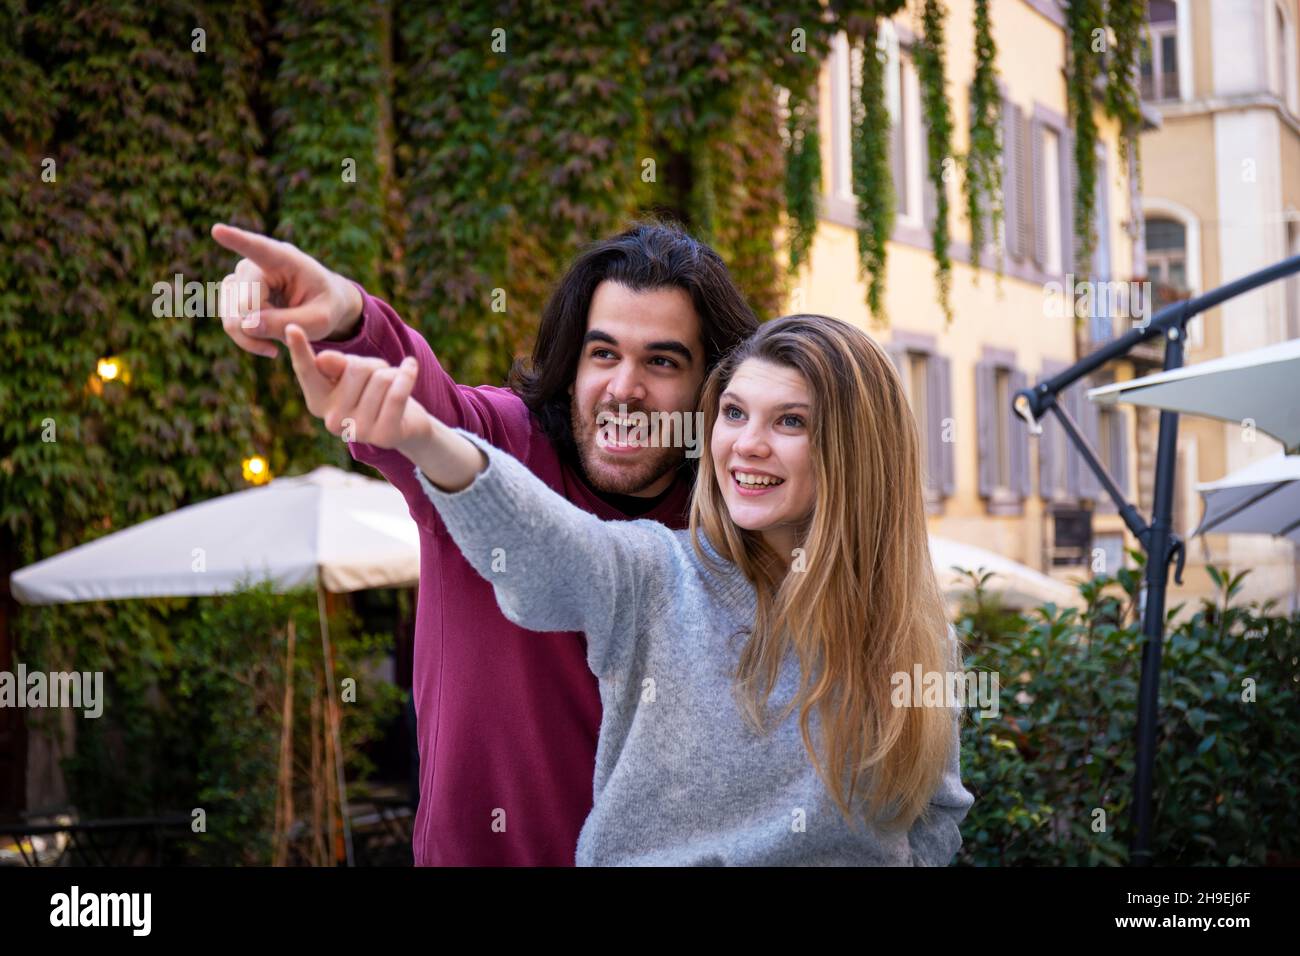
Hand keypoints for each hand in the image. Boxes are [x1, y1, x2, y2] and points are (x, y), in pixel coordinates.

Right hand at [211, 223, 363, 357]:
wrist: (320, 306)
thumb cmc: (325, 306)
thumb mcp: (320, 320)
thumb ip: (289, 322)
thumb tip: (247, 325)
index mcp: (284, 259)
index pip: (258, 248)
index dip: (237, 240)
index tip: (218, 230)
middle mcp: (255, 263)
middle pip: (243, 304)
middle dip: (262, 329)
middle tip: (285, 342)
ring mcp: (240, 277)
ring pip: (231, 316)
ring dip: (251, 338)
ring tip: (276, 347)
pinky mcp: (232, 292)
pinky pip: (229, 322)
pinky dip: (245, 339)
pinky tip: (267, 345)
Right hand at [285, 324, 431, 455]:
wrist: (406, 425)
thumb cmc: (374, 393)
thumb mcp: (353, 375)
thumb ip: (337, 366)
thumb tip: (322, 360)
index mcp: (318, 402)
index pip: (308, 371)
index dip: (300, 349)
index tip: (292, 326)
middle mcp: (332, 420)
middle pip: (356, 367)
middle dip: (374, 365)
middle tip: (380, 378)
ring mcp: (358, 431)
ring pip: (380, 378)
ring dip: (393, 374)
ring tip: (392, 387)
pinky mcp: (384, 436)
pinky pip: (397, 393)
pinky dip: (408, 375)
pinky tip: (411, 366)